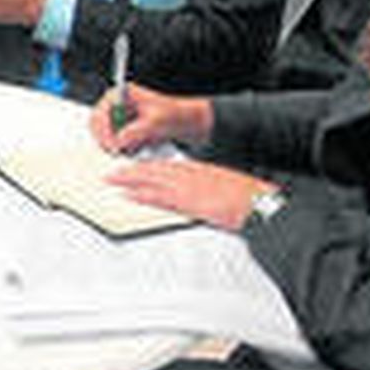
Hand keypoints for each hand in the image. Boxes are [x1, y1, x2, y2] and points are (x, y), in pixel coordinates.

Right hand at [90, 84, 213, 153]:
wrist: (187, 123)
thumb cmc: (175, 114)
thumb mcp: (155, 122)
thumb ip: (135, 131)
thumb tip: (118, 140)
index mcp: (122, 93)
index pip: (101, 111)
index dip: (103, 129)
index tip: (112, 144)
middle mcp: (118, 104)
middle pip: (97, 124)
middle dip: (106, 139)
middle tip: (116, 151)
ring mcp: (120, 117)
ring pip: (103, 135)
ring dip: (113, 145)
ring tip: (130, 148)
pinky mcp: (124, 130)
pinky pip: (113, 142)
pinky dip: (121, 148)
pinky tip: (134, 148)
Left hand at [104, 159, 276, 231]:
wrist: (258, 203)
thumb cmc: (246, 197)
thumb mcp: (224, 187)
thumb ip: (205, 188)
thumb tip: (196, 195)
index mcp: (199, 170)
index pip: (167, 166)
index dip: (147, 168)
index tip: (133, 169)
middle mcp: (190, 175)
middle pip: (154, 170)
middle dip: (131, 172)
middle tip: (112, 173)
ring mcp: (188, 187)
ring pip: (152, 180)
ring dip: (130, 180)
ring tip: (112, 181)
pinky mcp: (188, 202)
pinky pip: (160, 197)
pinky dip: (143, 195)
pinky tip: (130, 195)